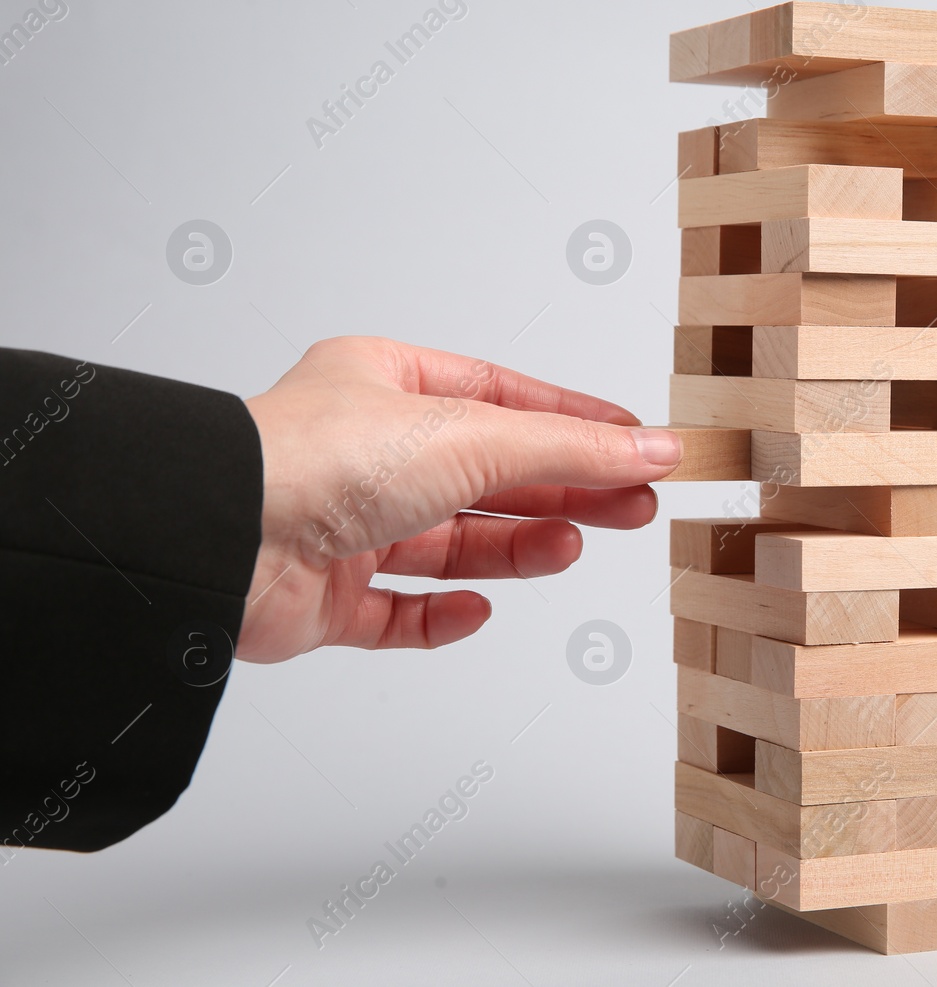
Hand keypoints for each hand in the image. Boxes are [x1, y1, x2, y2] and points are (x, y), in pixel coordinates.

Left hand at [237, 337, 679, 662]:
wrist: (223, 542)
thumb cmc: (319, 461)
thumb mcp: (475, 436)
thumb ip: (572, 449)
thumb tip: (652, 449)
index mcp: (383, 384)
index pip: (500, 397)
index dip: (572, 421)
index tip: (633, 442)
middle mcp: (362, 452)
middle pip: (486, 474)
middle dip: (561, 489)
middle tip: (632, 505)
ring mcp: (341, 527)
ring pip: (449, 544)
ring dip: (515, 548)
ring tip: (571, 546)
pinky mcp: (322, 598)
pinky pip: (394, 613)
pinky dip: (440, 615)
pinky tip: (477, 609)